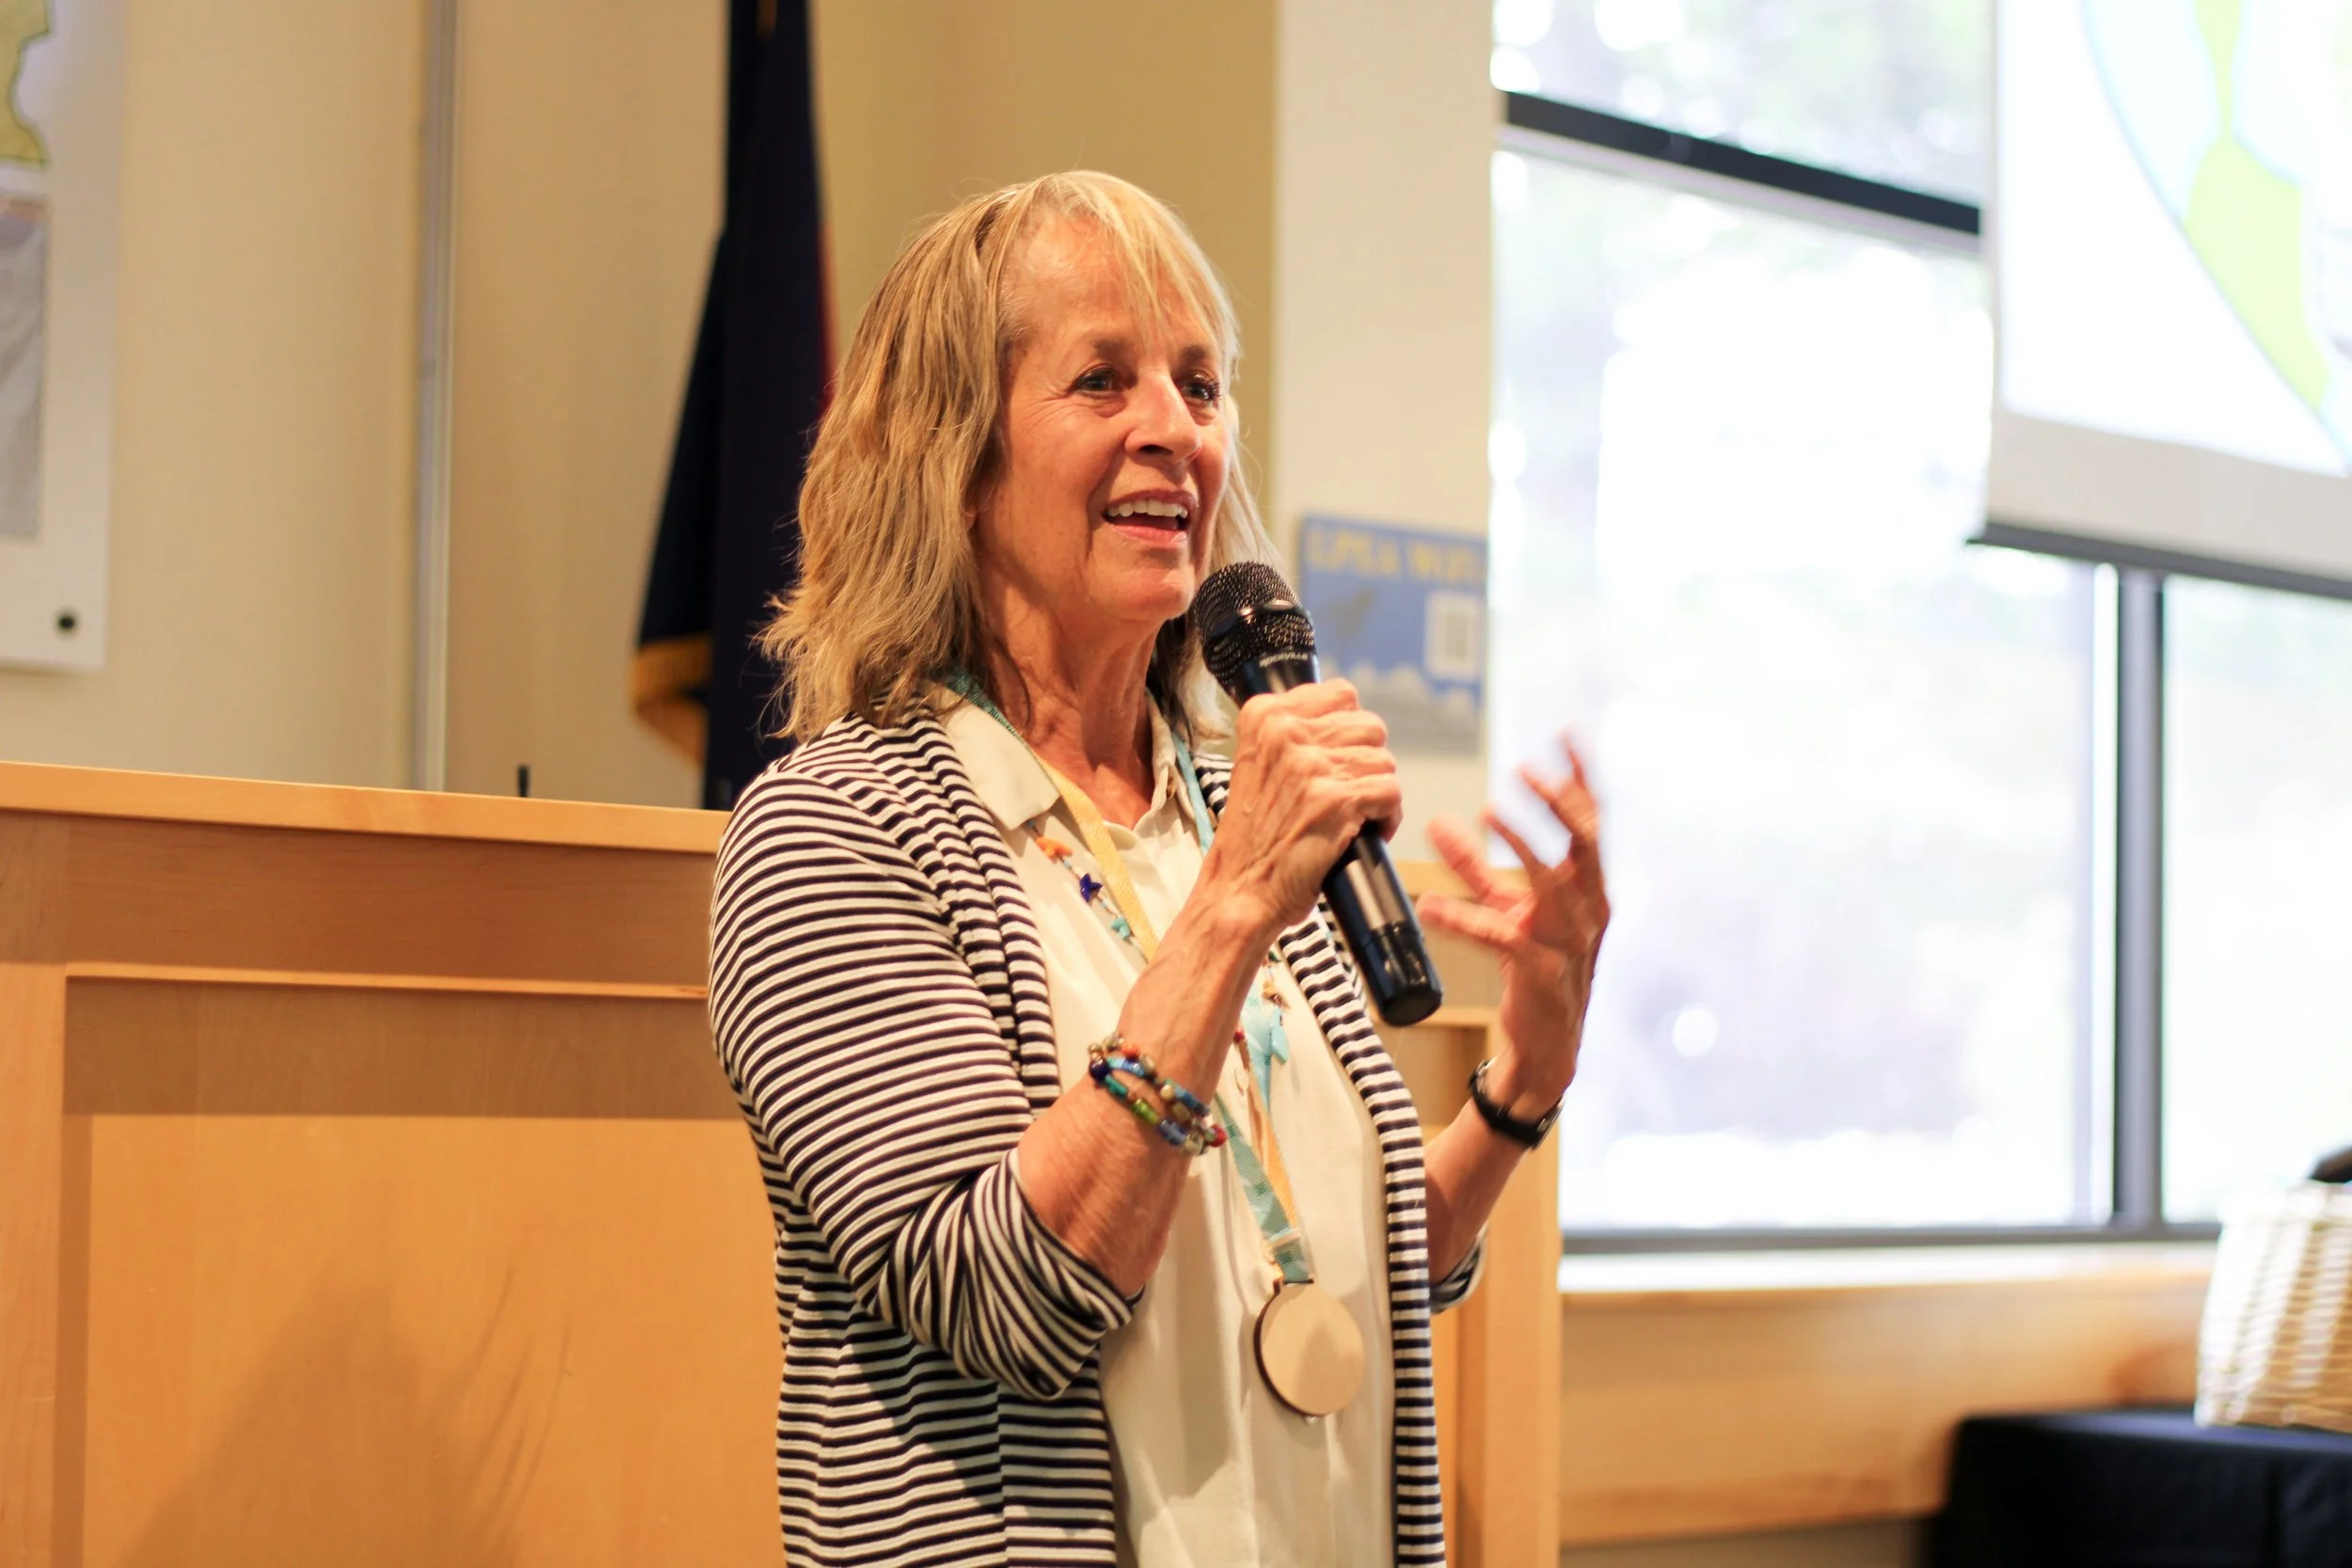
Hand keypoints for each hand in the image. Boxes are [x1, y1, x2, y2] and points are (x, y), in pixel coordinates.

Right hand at [1199, 680, 1401, 942]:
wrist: (1239, 890)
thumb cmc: (1253, 836)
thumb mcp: (1257, 763)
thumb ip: (1292, 733)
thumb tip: (1346, 717)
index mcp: (1264, 716)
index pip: (1341, 694)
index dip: (1348, 730)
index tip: (1336, 758)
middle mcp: (1286, 733)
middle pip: (1369, 726)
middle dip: (1366, 762)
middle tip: (1346, 791)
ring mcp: (1311, 765)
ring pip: (1384, 761)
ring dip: (1376, 791)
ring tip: (1354, 814)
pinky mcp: (1336, 800)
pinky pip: (1391, 792)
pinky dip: (1387, 818)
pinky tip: (1363, 831)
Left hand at [1416, 735, 1608, 1117]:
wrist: (1545, 1048)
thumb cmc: (1534, 970)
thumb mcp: (1505, 910)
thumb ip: (1475, 867)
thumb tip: (1440, 822)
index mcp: (1588, 889)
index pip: (1592, 823)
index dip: (1580, 779)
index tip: (1566, 735)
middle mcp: (1588, 910)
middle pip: (1585, 844)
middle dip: (1558, 803)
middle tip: (1525, 771)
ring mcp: (1569, 943)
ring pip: (1553, 884)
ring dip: (1523, 845)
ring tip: (1488, 813)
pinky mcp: (1539, 973)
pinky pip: (1503, 937)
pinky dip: (1465, 918)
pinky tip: (1431, 904)